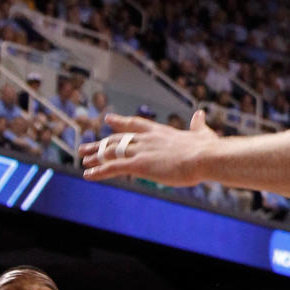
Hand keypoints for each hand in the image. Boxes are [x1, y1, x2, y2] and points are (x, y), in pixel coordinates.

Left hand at [79, 108, 220, 186]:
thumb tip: (200, 115)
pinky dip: (98, 171)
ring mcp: (141, 151)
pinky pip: (113, 167)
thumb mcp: (202, 134)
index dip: (121, 122)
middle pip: (117, 139)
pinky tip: (87, 175)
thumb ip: (198, 125)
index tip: (108, 118)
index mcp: (160, 131)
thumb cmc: (207, 148)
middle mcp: (146, 139)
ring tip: (83, 160)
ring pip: (111, 152)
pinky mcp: (139, 164)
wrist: (205, 156)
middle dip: (101, 143)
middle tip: (86, 146)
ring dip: (96, 156)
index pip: (135, 124)